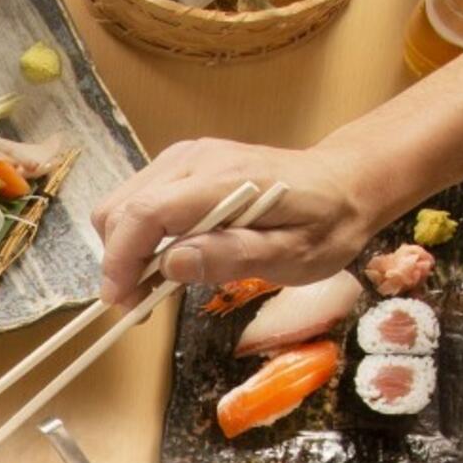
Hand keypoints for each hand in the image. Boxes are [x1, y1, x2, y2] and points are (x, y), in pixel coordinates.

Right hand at [90, 138, 382, 305]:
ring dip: (126, 250)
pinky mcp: (184, 165)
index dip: (121, 261)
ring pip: (121, 204)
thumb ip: (231, 256)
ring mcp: (185, 158)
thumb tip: (170, 264)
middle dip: (118, 261)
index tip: (121, 302)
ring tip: (154, 287)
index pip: (144, 214)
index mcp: (222, 180)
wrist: (344, 183)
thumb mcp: (292, 255)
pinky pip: (139, 200)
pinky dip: (139, 236)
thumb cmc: (325, 224)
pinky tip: (166, 260)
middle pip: (119, 208)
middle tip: (142, 304)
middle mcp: (194, 160)